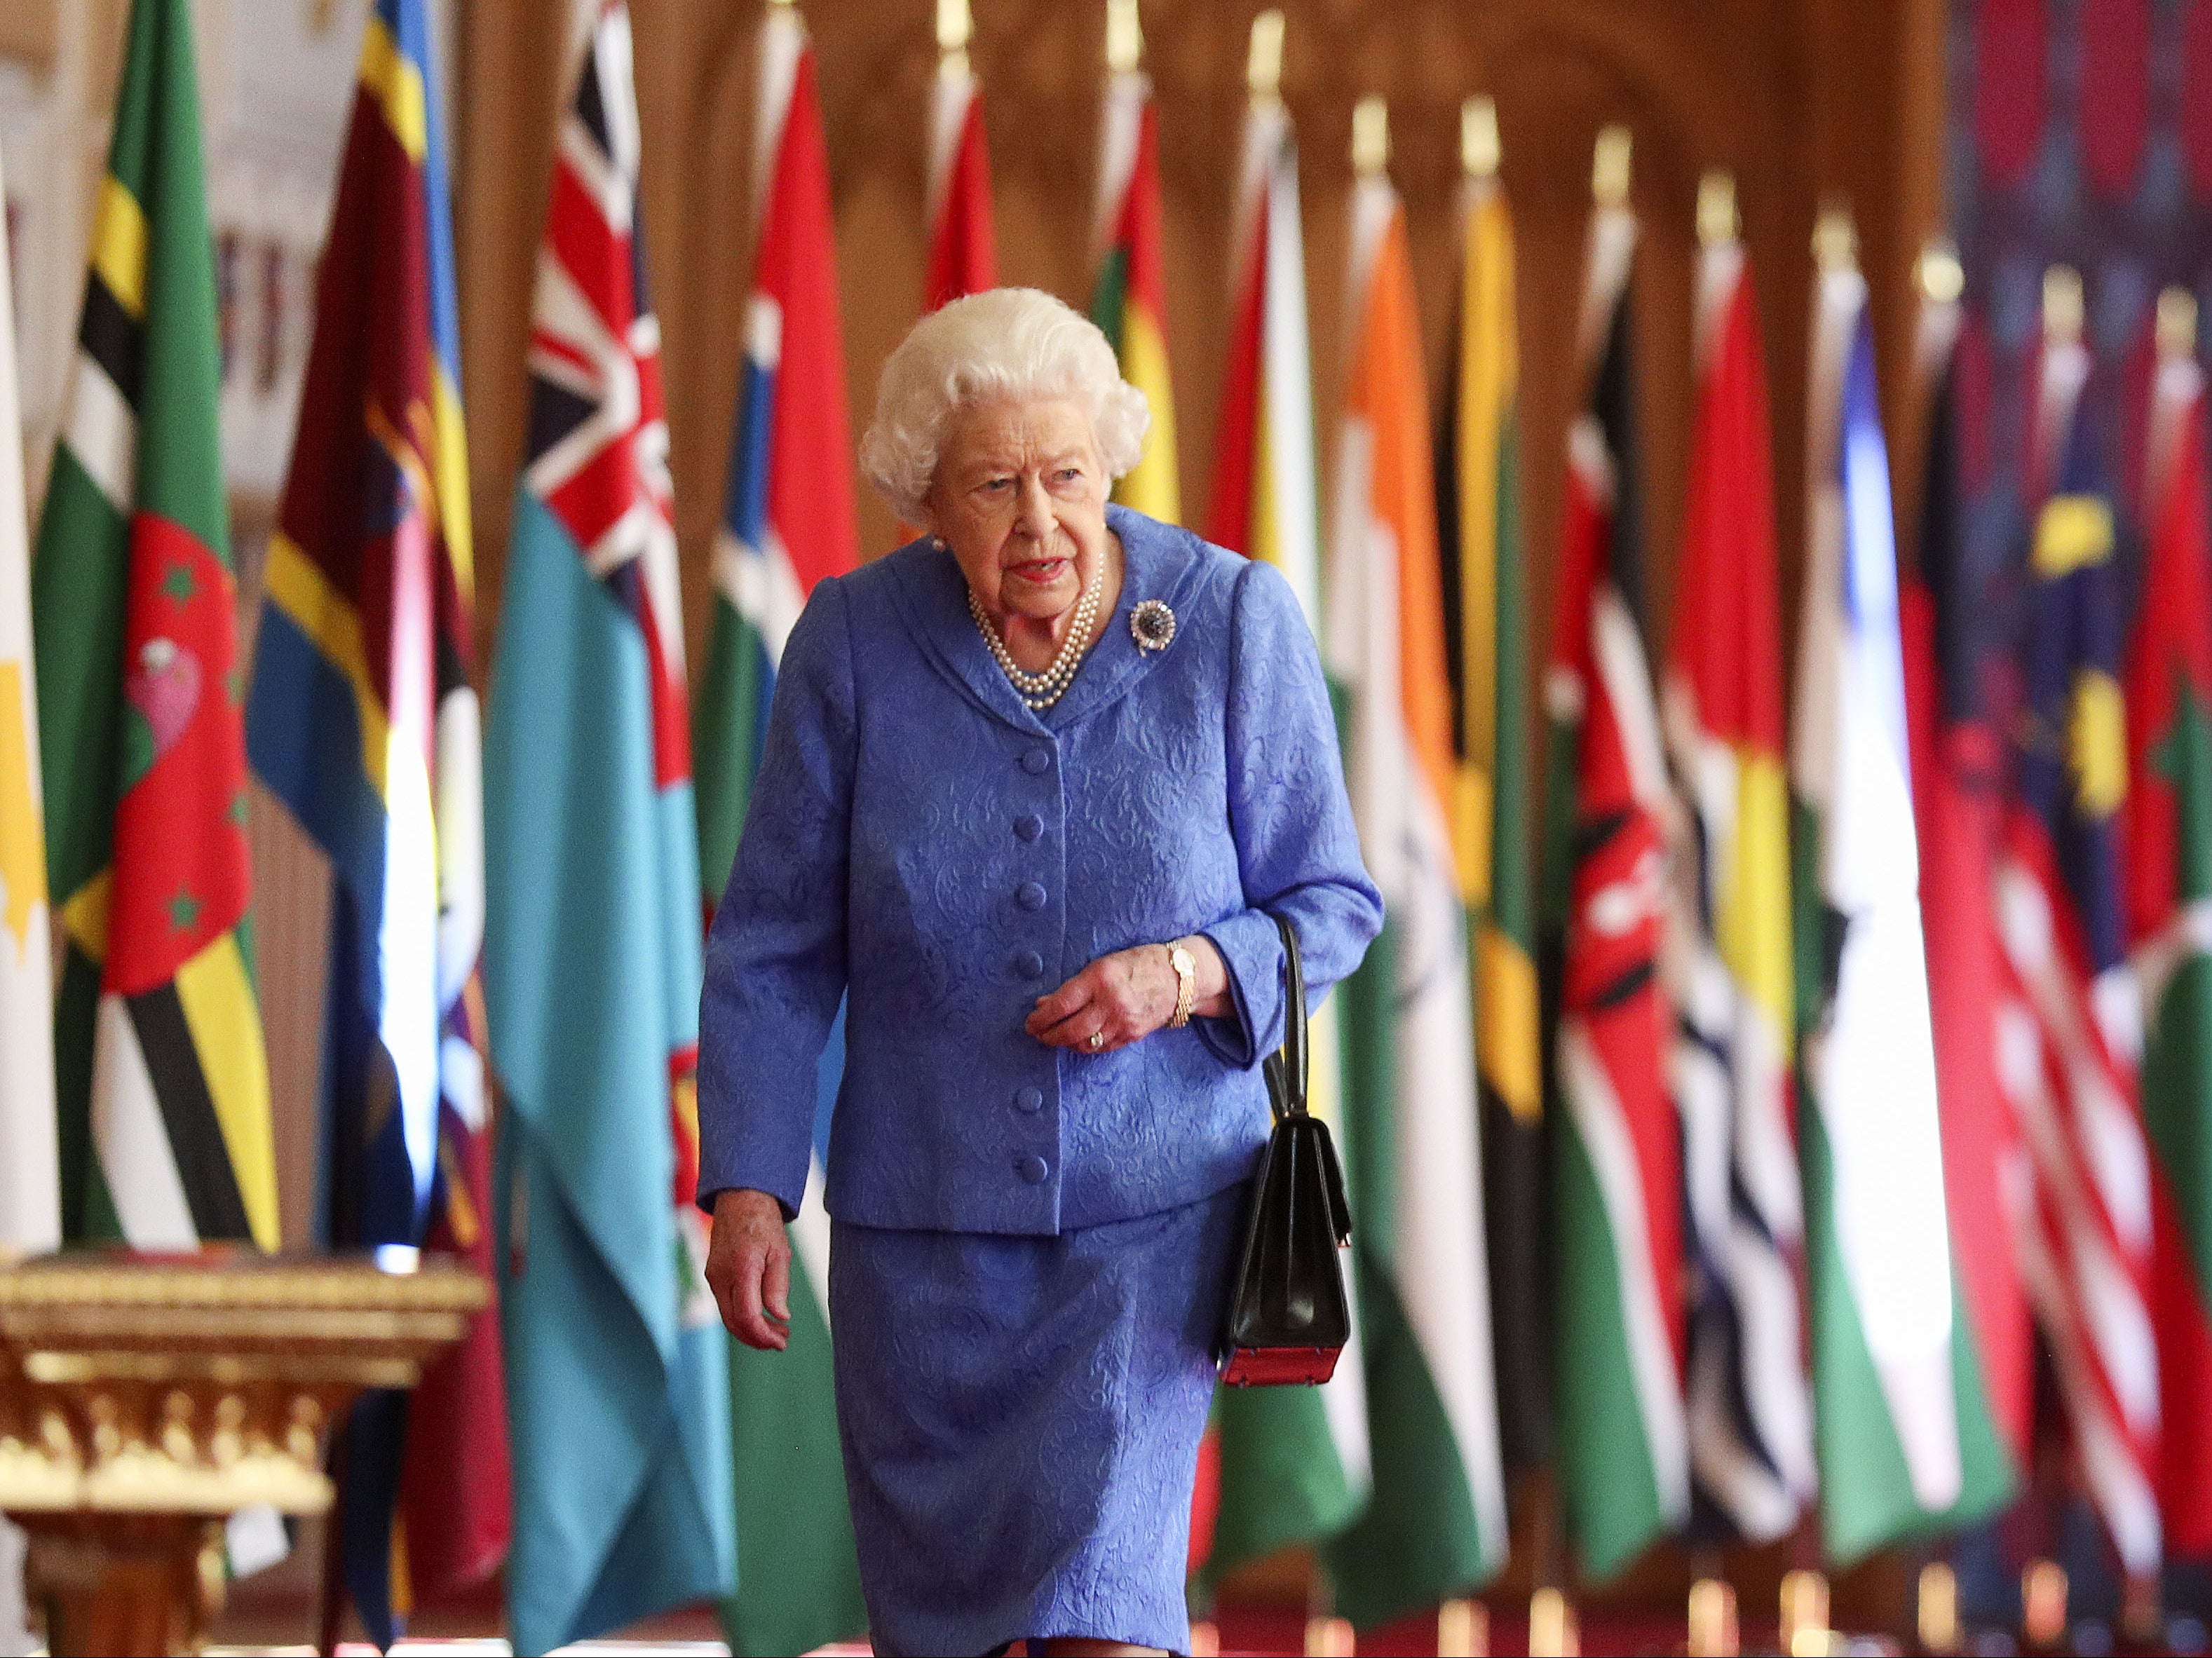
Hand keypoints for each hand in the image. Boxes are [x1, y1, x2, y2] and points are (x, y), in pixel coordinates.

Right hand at [706, 1188, 791, 1350]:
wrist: (740, 1198)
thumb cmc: (763, 1222)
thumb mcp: (780, 1252)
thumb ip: (778, 1287)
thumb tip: (780, 1317)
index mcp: (742, 1268)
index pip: (747, 1316)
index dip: (763, 1335)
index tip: (781, 1341)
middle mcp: (721, 1276)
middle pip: (734, 1323)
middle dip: (757, 1339)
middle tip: (781, 1341)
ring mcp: (713, 1276)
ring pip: (728, 1317)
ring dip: (750, 1330)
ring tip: (776, 1331)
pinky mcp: (712, 1275)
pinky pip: (725, 1304)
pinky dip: (742, 1316)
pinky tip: (761, 1316)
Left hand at [1025, 937, 1229, 1053]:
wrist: (1178, 978)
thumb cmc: (1136, 964)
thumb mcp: (1102, 965)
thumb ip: (1074, 986)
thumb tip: (1044, 1004)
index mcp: (1100, 979)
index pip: (1062, 1004)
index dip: (1042, 1018)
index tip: (1030, 1023)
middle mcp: (1111, 1003)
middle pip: (1071, 1030)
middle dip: (1049, 1036)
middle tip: (1038, 1035)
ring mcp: (1123, 1022)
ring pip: (1085, 1043)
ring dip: (1065, 1043)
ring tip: (1055, 1038)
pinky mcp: (1132, 1036)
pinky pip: (1101, 1047)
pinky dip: (1085, 1046)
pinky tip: (1078, 1040)